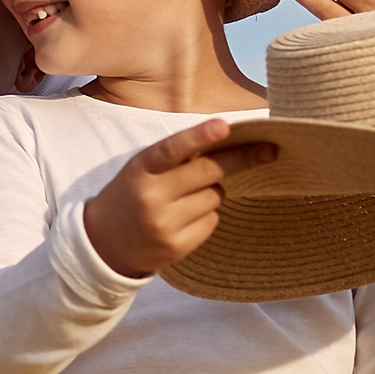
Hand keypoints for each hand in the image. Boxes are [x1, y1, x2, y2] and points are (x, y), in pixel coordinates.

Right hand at [83, 119, 279, 277]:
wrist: (104, 243)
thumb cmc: (132, 194)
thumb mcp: (143, 169)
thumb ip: (176, 157)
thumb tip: (229, 140)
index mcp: (141, 170)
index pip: (172, 149)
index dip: (199, 136)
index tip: (225, 126)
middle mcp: (151, 198)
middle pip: (209, 172)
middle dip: (243, 158)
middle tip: (271, 150)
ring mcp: (164, 225)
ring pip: (215, 196)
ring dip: (212, 190)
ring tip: (185, 197)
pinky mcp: (176, 247)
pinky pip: (212, 221)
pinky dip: (207, 215)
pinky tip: (185, 217)